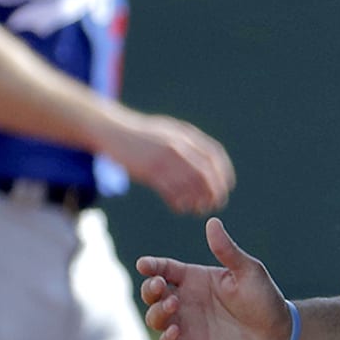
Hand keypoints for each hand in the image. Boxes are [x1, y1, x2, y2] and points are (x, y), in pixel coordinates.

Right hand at [101, 110, 235, 213]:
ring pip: (189, 185)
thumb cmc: (142, 134)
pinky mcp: (149, 171)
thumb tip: (207, 160)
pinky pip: (170, 192)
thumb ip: (188, 142)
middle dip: (215, 191)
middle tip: (216, 204)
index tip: (227, 186)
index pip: (214, 155)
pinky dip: (178, 203)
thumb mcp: (169, 130)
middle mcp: (178, 146)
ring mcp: (164, 158)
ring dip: (198, 200)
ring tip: (199, 209)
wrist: (112, 130)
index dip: (224, 172)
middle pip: (206, 173)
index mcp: (186, 134)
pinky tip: (180, 208)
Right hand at [137, 218, 293, 339]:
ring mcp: (189, 322)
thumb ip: (227, 250)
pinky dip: (165, 339)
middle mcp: (188, 299)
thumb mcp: (248, 270)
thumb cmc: (264, 298)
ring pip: (155, 317)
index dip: (152, 265)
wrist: (278, 335)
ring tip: (174, 305)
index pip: (166, 268)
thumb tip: (212, 222)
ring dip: (157, 311)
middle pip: (153, 292)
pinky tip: (175, 331)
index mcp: (198, 277)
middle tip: (159, 285)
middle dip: (148, 288)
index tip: (144, 264)